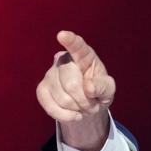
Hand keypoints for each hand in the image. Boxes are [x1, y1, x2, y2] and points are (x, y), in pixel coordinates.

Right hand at [35, 30, 115, 150]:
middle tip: (92, 105)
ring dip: (77, 109)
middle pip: (71, 84)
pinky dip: (65, 116)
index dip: (70, 41)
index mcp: (84, 55)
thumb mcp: (108, 89)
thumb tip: (88, 88)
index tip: (62, 35)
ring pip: (62, 98)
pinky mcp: (41, 89)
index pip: (78, 47)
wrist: (86, 105)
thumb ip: (103, 86)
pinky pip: (50, 106)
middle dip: (85, 101)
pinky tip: (74, 115)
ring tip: (84, 108)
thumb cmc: (98, 91)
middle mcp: (63, 60)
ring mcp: (50, 74)